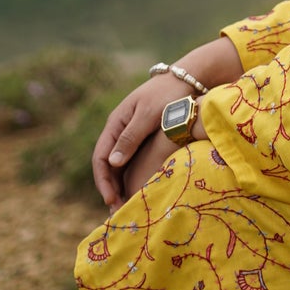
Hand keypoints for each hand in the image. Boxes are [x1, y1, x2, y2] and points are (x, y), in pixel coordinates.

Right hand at [91, 37, 243, 206]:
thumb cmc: (169, 95)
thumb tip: (111, 163)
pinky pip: (133, 160)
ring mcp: (132, 133)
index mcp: (116, 122)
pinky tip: (140, 190)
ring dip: (121, 185)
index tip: (111, 200)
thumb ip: (131, 137)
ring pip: (120, 164)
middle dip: (110, 188)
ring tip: (128, 205)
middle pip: (107, 164)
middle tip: (118, 210)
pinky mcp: (146, 137)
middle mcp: (121, 129)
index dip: (103, 181)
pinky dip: (132, 176)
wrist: (189, 78)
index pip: (100, 156)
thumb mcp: (150, 115)